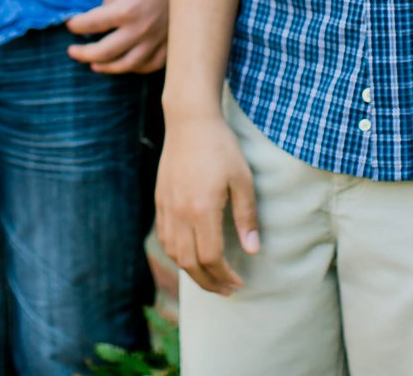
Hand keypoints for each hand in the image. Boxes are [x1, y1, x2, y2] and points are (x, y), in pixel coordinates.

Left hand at [66, 0, 168, 73]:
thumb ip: (108, 0)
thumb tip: (99, 19)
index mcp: (126, 9)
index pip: (91, 24)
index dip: (76, 25)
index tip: (70, 25)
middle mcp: (140, 29)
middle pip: (105, 52)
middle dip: (84, 53)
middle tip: (73, 52)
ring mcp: (156, 39)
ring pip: (128, 64)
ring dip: (107, 67)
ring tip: (95, 65)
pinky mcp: (169, 43)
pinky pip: (151, 64)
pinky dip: (136, 67)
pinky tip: (126, 64)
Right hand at [155, 110, 260, 294]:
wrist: (190, 122)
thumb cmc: (221, 147)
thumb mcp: (243, 180)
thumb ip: (247, 217)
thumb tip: (253, 250)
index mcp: (202, 210)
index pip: (211, 257)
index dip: (225, 275)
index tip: (239, 282)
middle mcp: (180, 213)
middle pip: (189, 263)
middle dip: (209, 282)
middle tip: (226, 290)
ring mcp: (167, 207)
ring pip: (173, 253)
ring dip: (191, 271)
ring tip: (210, 277)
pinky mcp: (160, 200)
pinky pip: (165, 237)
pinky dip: (177, 253)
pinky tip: (190, 255)